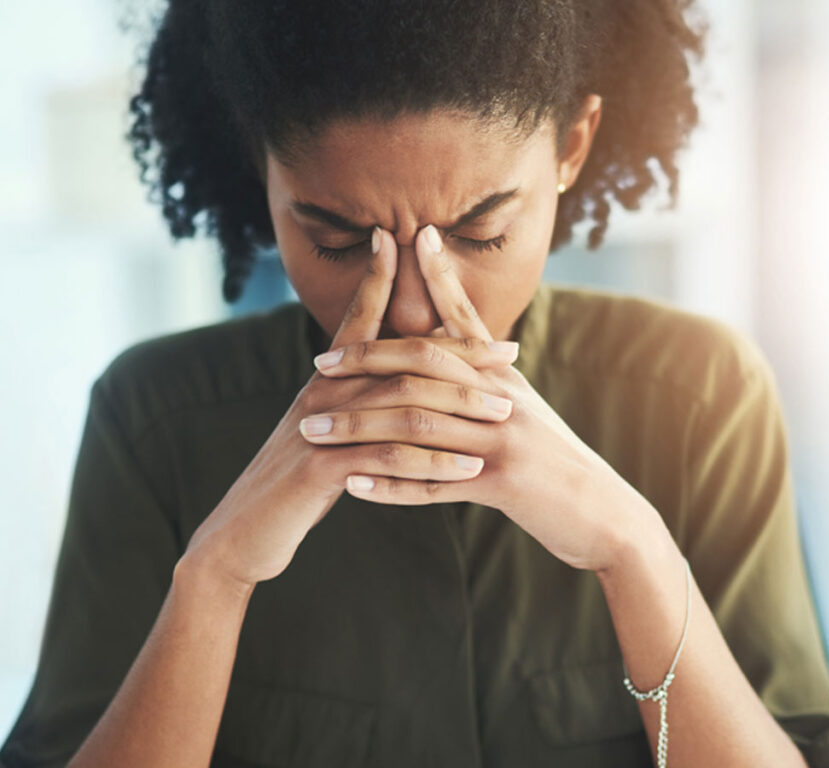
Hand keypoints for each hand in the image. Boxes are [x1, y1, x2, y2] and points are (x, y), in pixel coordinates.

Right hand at [181, 227, 520, 587]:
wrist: (245, 530)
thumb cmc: (297, 479)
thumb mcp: (327, 429)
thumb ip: (357, 398)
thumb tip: (396, 376)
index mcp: (328, 378)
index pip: (361, 315)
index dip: (384, 277)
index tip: (416, 241)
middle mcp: (324, 391)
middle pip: (403, 357)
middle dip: (461, 354)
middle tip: (510, 355)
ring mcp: (322, 427)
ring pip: (404, 405)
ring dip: (460, 408)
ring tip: (504, 414)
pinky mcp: (321, 469)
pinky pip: (389, 459)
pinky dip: (433, 464)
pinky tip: (470, 470)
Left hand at [303, 224, 643, 572]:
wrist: (606, 514)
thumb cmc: (560, 464)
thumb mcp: (527, 410)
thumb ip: (489, 380)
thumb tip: (456, 350)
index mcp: (506, 379)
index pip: (464, 321)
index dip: (438, 279)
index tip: (406, 239)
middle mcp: (504, 399)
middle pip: (425, 366)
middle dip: (367, 361)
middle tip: (319, 364)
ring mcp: (504, 440)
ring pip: (418, 424)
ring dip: (359, 426)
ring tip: (312, 430)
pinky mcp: (504, 483)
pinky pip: (434, 483)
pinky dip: (391, 484)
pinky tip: (353, 485)